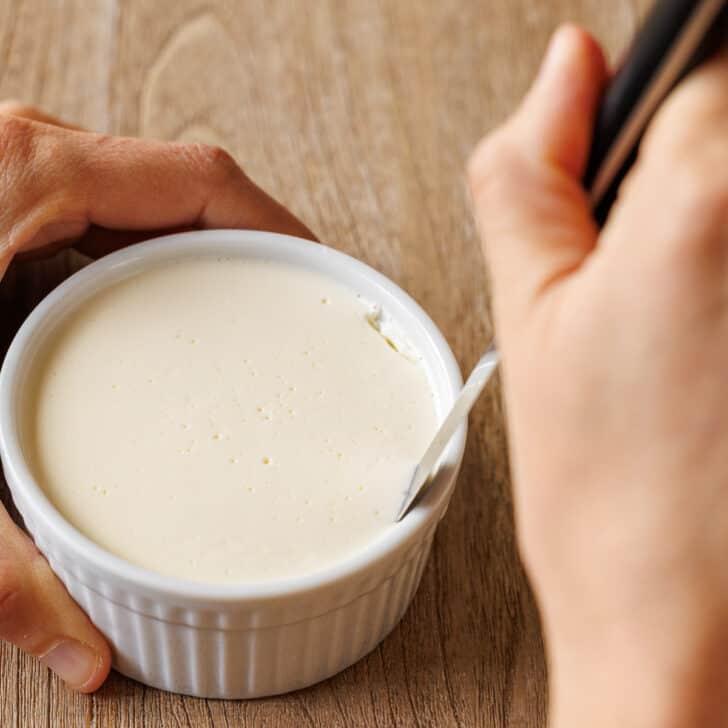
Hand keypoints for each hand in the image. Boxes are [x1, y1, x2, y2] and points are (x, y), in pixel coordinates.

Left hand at [0, 101, 313, 691]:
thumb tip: (84, 653)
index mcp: (27, 180)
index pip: (199, 181)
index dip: (275, 228)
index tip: (317, 275)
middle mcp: (24, 155)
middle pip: (183, 184)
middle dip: (248, 244)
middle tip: (286, 306)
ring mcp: (11, 165)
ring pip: (145, 189)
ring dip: (199, 244)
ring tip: (236, 306)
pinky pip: (105, 201)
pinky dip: (147, 244)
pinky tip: (156, 300)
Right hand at [468, 26, 727, 727]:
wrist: (688, 623)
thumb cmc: (606, 497)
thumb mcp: (530, 318)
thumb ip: (532, 174)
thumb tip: (564, 68)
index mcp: (704, 209)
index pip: (694, 65)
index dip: (646, 128)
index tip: (631, 183)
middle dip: (692, 176)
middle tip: (652, 273)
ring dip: (717, 238)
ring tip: (692, 329)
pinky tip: (717, 356)